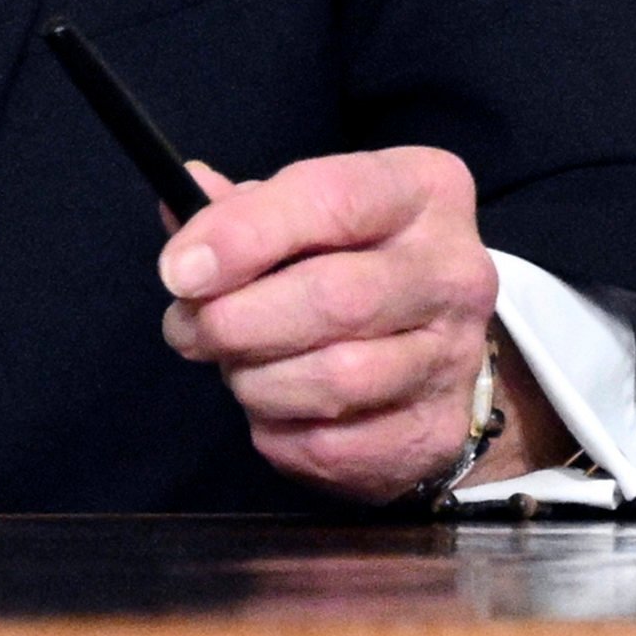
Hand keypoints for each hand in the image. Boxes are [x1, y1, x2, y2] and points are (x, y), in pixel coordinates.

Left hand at [157, 147, 554, 503]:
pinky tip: (272, 411)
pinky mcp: (437, 430)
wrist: (436, 347)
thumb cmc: (354, 260)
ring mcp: (455, 355)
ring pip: (335, 379)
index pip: (332, 198)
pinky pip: (334, 446)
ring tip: (233, 368)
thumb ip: (245, 207)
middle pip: (334, 297)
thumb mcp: (310, 211)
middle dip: (237, 320)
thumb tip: (185, 190)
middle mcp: (453, 269)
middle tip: (187, 330)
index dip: (245, 235)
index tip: (179, 271)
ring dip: (256, 381)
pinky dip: (279, 433)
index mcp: (422, 189)